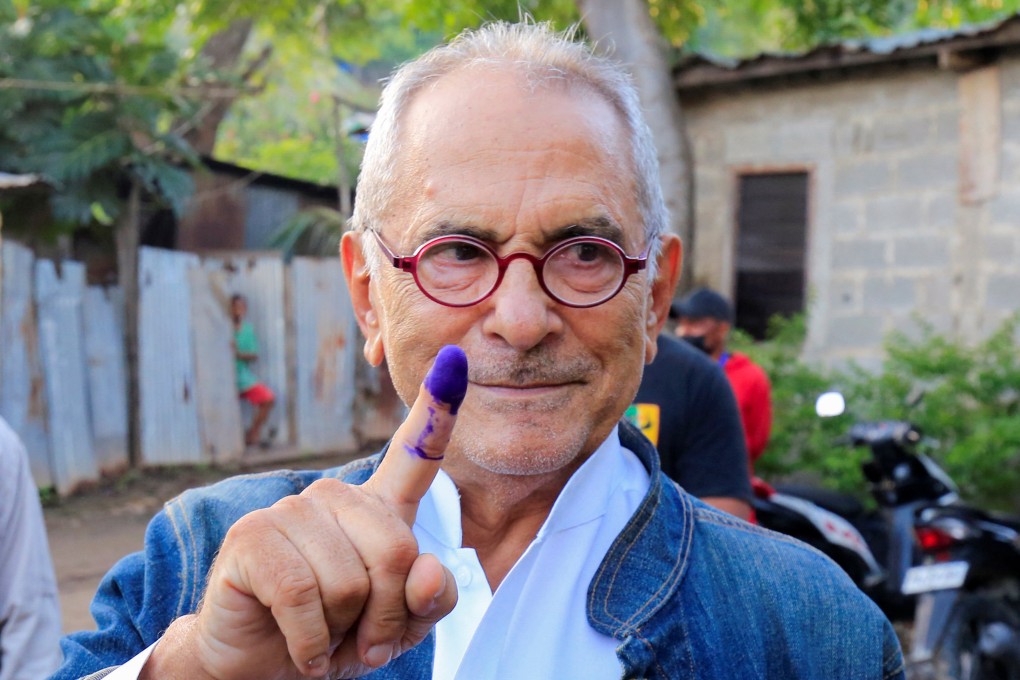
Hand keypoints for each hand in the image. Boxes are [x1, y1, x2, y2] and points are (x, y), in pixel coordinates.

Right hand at [144, 347, 467, 678]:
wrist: (261, 666)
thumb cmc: (337, 635)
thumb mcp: (399, 626)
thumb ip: (429, 599)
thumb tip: (424, 570)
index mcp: (378, 509)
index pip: (416, 455)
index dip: (438, 411)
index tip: (455, 359)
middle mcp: (337, 497)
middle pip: (397, 552)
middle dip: (386, 616)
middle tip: (361, 637)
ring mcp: (292, 510)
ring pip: (351, 581)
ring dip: (344, 632)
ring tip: (323, 635)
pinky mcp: (252, 536)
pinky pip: (304, 596)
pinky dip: (310, 643)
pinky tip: (302, 649)